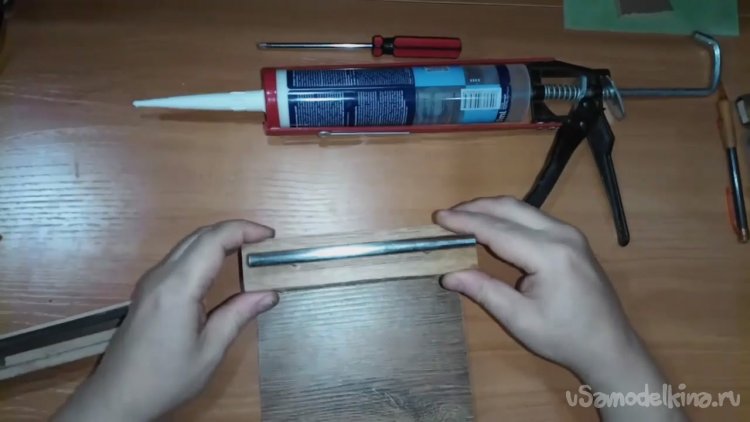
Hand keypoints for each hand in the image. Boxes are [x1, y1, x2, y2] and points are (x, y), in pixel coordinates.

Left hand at [54, 220, 277, 421]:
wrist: (117, 398)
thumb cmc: (166, 379)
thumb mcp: (210, 351)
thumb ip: (239, 315)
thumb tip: (269, 294)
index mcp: (178, 288)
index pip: (213, 241)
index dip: (244, 230)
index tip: (270, 237)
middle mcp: (161, 276)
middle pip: (200, 236)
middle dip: (234, 230)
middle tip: (265, 243)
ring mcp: (151, 282)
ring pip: (188, 244)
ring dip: (219, 240)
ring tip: (249, 250)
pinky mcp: (148, 291)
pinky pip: (180, 258)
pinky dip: (205, 252)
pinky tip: (222, 266)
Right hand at [436, 197, 683, 420]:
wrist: (610, 346)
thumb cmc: (564, 337)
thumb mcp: (520, 319)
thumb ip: (484, 291)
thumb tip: (448, 275)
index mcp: (549, 255)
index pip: (497, 229)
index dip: (465, 222)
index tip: (438, 217)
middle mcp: (562, 235)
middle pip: (510, 209)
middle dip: (475, 208)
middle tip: (446, 216)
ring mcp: (570, 234)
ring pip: (523, 209)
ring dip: (491, 210)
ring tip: (462, 219)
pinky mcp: (573, 239)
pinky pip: (534, 218)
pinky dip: (507, 217)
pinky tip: (491, 226)